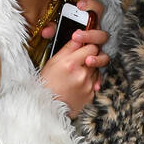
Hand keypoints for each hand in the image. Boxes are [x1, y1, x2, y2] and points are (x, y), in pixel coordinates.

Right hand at [39, 0, 108, 118]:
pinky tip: (76, 84)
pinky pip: (94, 82)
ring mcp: (88, 86)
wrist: (48, 107)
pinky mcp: (91, 95)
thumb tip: (80, 37)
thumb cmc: (47, 83)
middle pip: (96, 58)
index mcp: (71, 64)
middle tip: (78, 61)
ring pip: (96, 70)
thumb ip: (68, 48)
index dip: (87, 46)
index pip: (92, 47)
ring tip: (75, 75)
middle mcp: (82, 75)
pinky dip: (88, 82)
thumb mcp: (53, 62)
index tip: (82, 48)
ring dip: (89, 70)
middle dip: (88, 57)